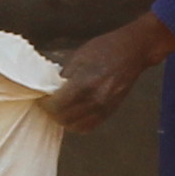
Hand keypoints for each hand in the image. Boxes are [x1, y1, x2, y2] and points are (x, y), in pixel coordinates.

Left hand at [48, 13, 174, 134]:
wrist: (133, 51)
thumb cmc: (106, 48)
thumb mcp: (78, 57)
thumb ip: (64, 77)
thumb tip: (51, 90)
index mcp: (85, 84)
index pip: (57, 106)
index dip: (45, 104)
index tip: (42, 99)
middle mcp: (95, 100)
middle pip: (64, 119)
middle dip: (53, 113)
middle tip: (48, 103)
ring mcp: (104, 107)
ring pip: (76, 126)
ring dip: (64, 120)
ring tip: (60, 108)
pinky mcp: (110, 111)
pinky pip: (89, 126)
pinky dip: (78, 124)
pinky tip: (74, 113)